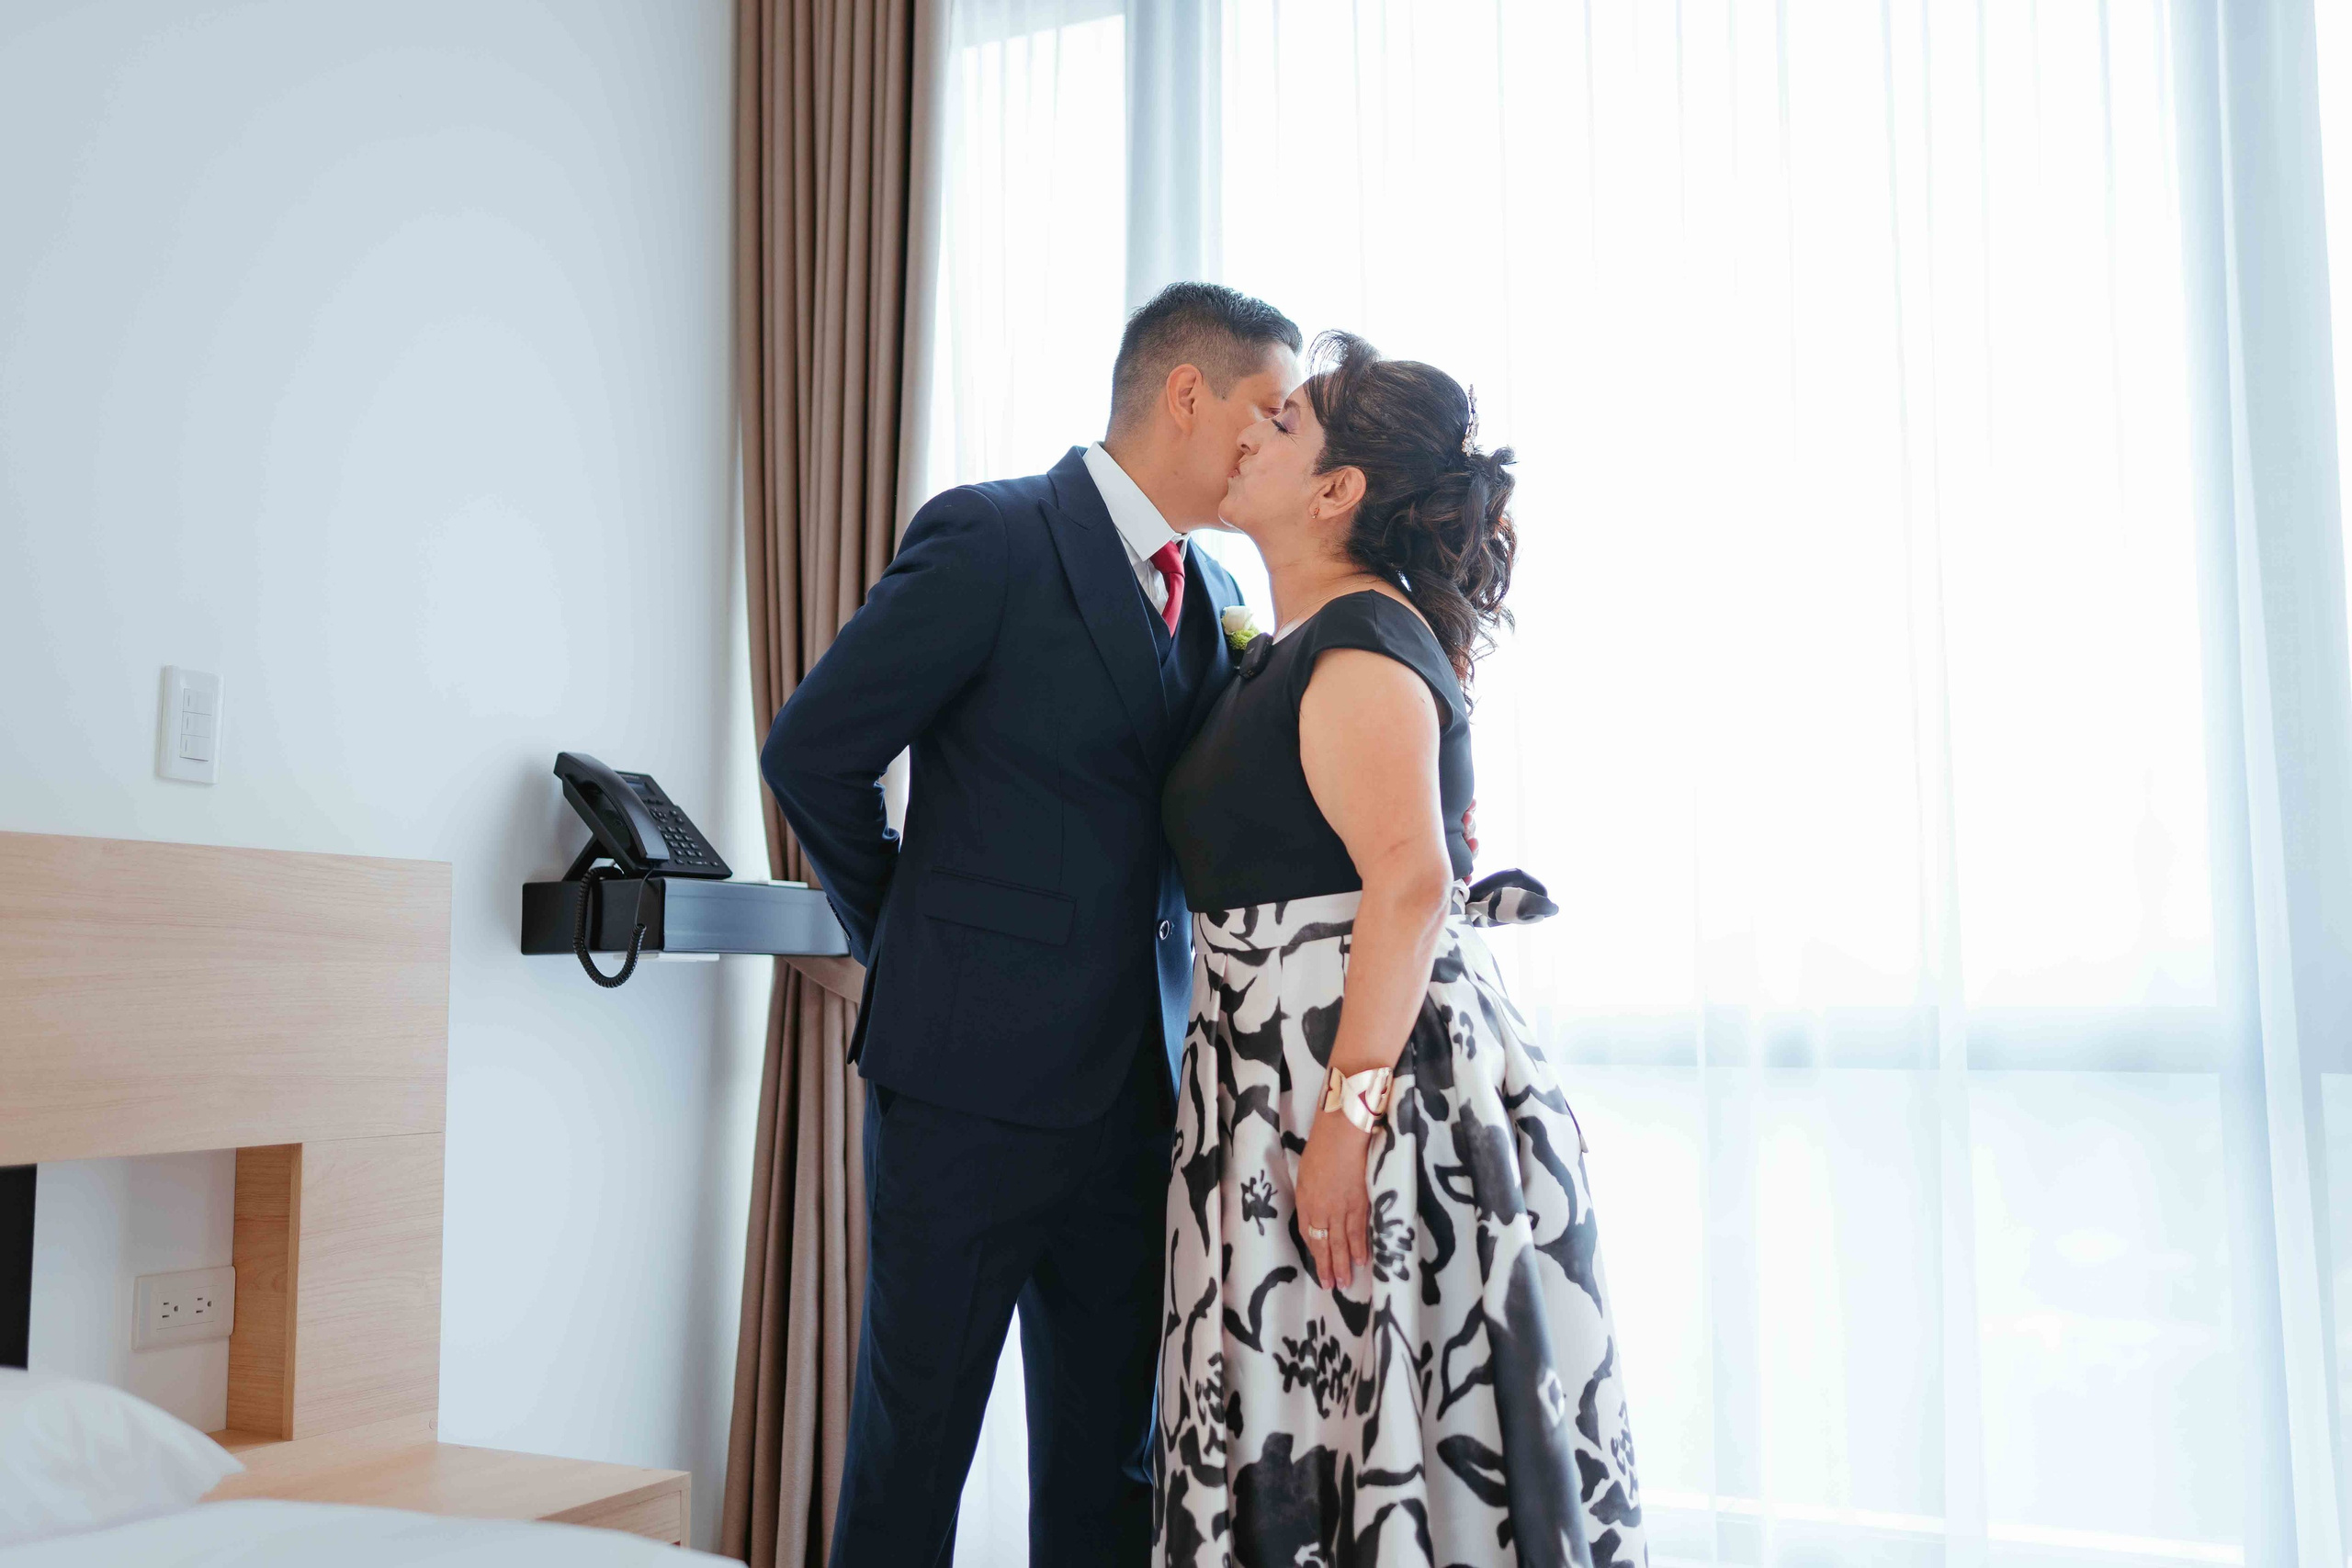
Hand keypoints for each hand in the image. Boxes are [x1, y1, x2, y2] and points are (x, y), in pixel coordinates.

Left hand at [1294, 1109, 1373, 1288]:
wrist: (1341, 1136)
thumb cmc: (1322, 1147)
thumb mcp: (1306, 1172)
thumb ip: (1311, 1194)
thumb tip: (1316, 1207)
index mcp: (1305, 1201)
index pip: (1307, 1233)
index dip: (1314, 1251)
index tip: (1318, 1263)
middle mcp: (1321, 1211)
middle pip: (1324, 1244)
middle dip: (1327, 1266)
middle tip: (1330, 1286)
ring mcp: (1341, 1210)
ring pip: (1342, 1244)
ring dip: (1343, 1265)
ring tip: (1344, 1282)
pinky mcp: (1359, 1205)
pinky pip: (1359, 1232)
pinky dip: (1360, 1248)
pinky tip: (1361, 1261)